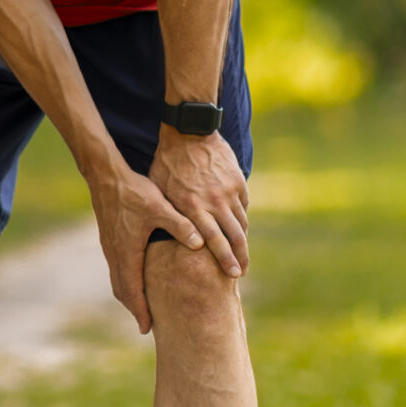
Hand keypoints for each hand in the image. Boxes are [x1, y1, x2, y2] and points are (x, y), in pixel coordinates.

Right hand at [88, 166, 204, 335]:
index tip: (147, 328)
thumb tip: (199, 243)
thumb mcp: (160, 207)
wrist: (105, 175)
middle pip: (122, 290)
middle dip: (134, 308)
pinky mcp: (109, 239)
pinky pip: (116, 268)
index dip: (140, 310)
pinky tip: (135, 277)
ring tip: (141, 306)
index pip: (133, 290)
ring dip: (128, 295)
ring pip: (117, 280)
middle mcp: (115, 253)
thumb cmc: (133, 191)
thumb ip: (180, 225)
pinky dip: (125, 281)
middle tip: (146, 324)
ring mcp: (110, 247)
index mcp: (127, 251)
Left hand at [149, 128, 249, 278]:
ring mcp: (228, 191)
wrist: (189, 132)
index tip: (233, 274)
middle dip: (240, 258)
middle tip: (242, 272)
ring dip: (243, 241)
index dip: (225, 260)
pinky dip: (241, 218)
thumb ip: (173, 215)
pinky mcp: (237, 181)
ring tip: (243, 256)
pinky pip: (243, 205)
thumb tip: (176, 237)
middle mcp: (214, 202)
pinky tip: (239, 228)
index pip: (215, 241)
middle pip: (234, 236)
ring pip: (241, 222)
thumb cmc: (168, 164)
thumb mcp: (162, 192)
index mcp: (194, 207)